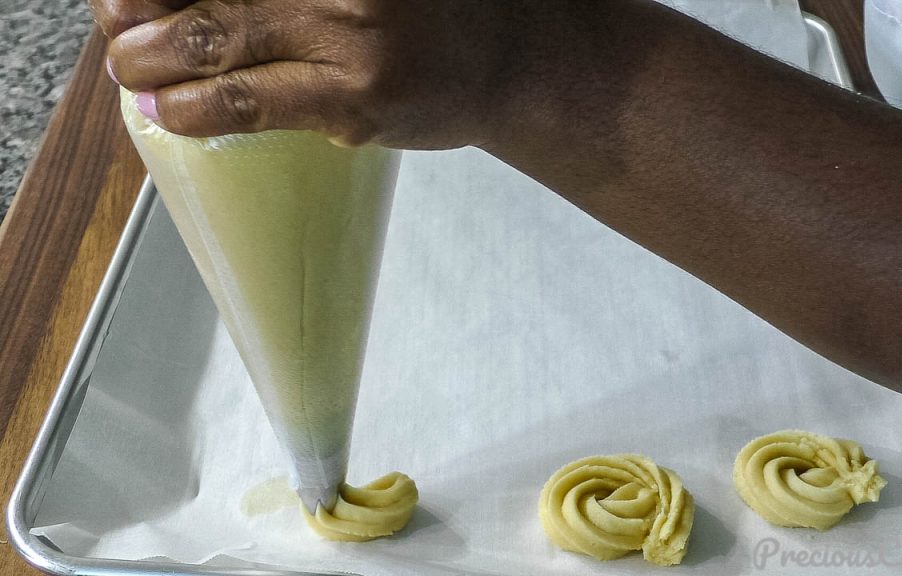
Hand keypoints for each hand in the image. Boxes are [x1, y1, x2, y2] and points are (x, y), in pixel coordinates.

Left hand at [99, 0, 524, 147]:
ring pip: (214, 39)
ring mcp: (350, 32)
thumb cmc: (429, 10)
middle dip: (141, 8)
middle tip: (119, 22)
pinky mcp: (357, 96)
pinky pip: (250, 101)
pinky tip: (168, 110)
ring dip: (151, 58)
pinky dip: (195, 108)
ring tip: (131, 68)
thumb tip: (202, 1)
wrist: (509, 62)